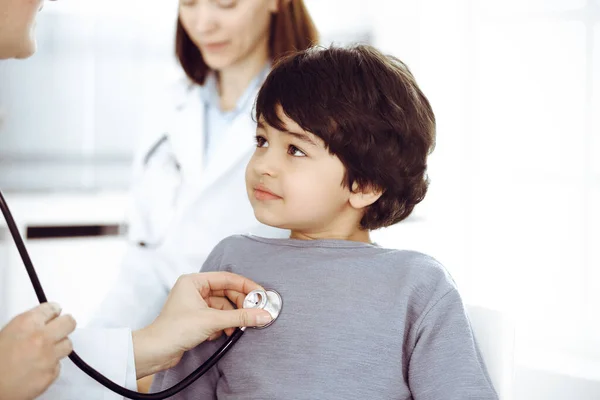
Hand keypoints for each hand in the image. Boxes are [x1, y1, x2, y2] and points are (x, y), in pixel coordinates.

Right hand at [0, 302, 75, 399]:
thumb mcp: (6, 333)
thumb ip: (27, 324)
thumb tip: (41, 321)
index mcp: (26, 323)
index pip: (52, 308)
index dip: (53, 312)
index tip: (53, 314)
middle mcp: (41, 337)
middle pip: (69, 323)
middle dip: (64, 325)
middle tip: (58, 329)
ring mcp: (49, 356)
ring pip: (67, 344)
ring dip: (59, 346)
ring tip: (47, 351)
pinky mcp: (51, 374)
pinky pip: (58, 365)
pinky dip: (51, 365)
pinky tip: (39, 367)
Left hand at [132, 272, 271, 377]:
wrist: (155, 352)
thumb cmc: (174, 330)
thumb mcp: (212, 321)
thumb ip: (240, 317)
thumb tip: (264, 314)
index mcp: (194, 281)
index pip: (227, 279)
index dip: (246, 286)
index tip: (262, 295)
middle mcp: (194, 289)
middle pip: (227, 293)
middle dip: (240, 305)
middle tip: (255, 313)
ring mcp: (195, 304)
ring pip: (223, 307)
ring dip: (232, 318)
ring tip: (238, 328)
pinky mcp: (197, 318)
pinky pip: (218, 317)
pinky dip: (224, 325)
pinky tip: (224, 333)